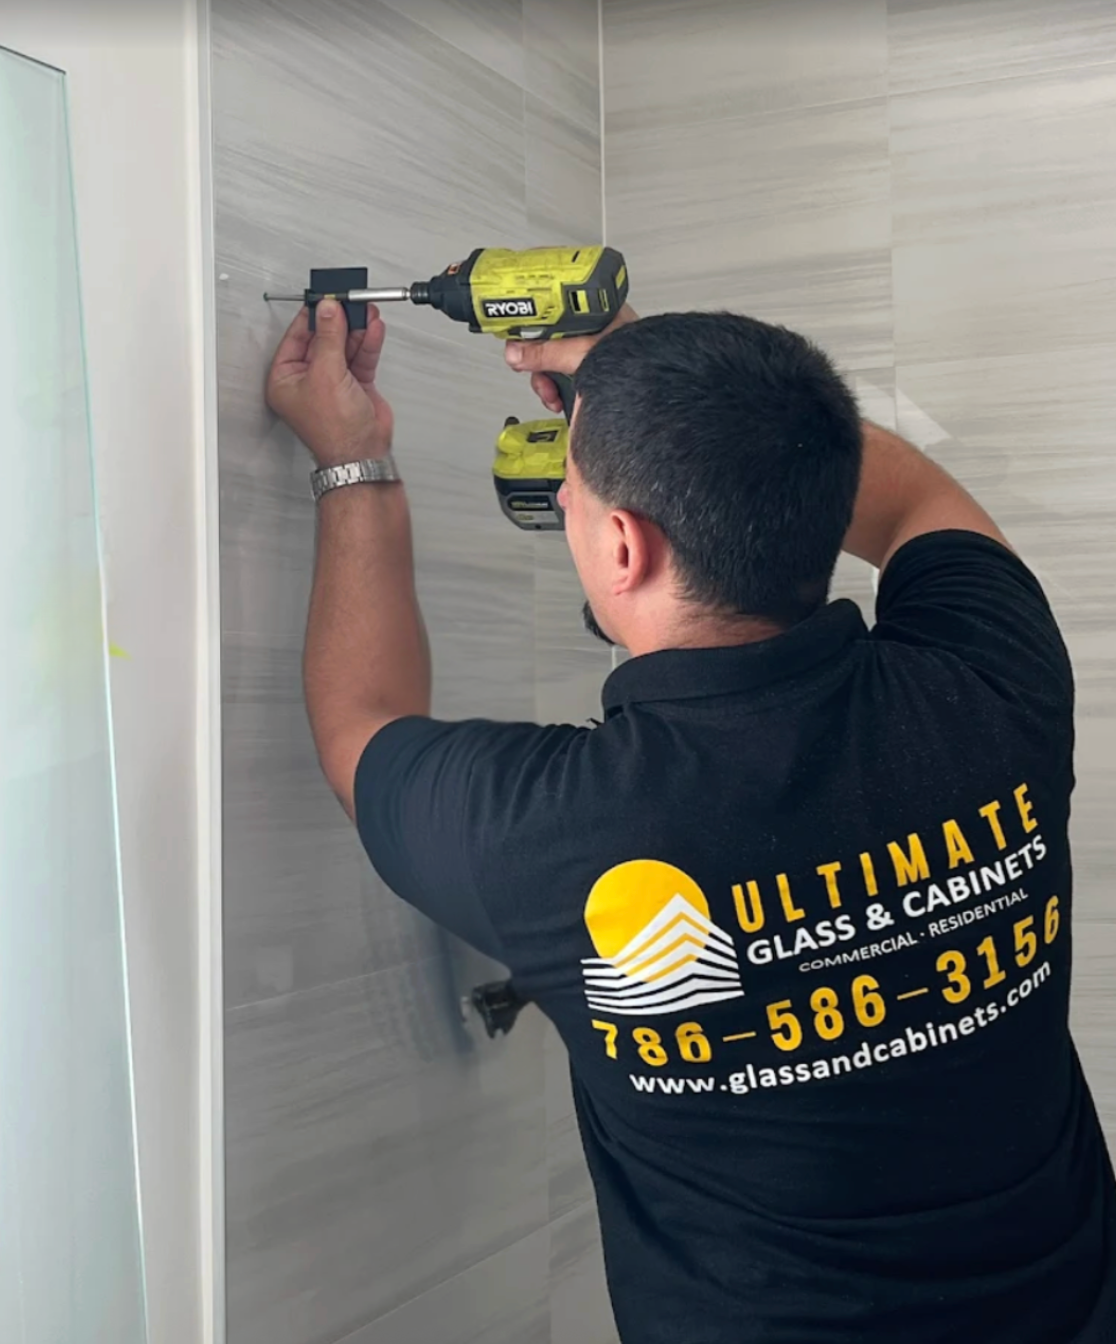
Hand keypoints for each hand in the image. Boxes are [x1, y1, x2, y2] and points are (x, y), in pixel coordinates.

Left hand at [266, 299, 394, 465]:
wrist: (363, 453)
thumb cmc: (334, 432)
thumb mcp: (326, 374)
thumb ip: (329, 337)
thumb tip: (328, 311)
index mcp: (286, 378)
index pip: (296, 337)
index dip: (312, 316)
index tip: (325, 298)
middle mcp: (307, 379)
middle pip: (323, 338)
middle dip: (338, 320)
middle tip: (349, 301)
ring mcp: (332, 381)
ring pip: (344, 345)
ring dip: (356, 328)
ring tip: (366, 311)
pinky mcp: (355, 384)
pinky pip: (360, 356)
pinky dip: (367, 342)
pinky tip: (372, 328)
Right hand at [504, 302, 638, 413]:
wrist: (653, 390)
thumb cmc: (636, 362)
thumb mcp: (581, 354)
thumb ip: (546, 354)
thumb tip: (515, 353)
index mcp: (593, 308)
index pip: (552, 301)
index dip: (531, 314)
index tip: (514, 327)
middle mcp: (591, 325)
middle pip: (548, 335)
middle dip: (537, 358)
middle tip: (529, 367)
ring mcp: (590, 348)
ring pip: (553, 358)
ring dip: (545, 379)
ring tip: (549, 393)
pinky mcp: (589, 370)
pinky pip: (563, 374)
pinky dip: (555, 388)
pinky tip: (557, 398)